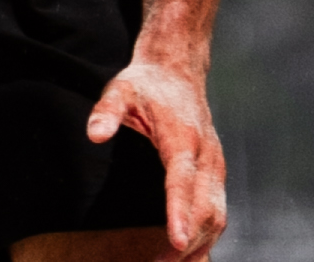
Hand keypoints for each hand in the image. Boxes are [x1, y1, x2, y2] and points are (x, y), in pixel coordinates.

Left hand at [86, 49, 226, 258]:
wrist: (177, 69)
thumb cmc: (148, 83)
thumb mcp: (121, 89)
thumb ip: (107, 110)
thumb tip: (95, 134)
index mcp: (183, 137)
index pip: (183, 180)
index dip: (180, 212)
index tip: (176, 241)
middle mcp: (206, 155)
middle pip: (206, 208)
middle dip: (187, 244)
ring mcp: (215, 166)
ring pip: (217, 216)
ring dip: (199, 246)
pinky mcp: (215, 174)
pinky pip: (218, 212)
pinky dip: (207, 238)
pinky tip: (187, 255)